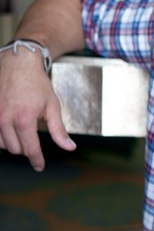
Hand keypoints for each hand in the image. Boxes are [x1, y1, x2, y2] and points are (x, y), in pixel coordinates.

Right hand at [0, 49, 75, 170]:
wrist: (18, 63)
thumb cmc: (36, 83)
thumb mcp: (52, 106)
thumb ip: (59, 130)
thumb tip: (69, 147)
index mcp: (24, 119)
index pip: (30, 149)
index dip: (37, 160)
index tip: (39, 166)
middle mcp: (5, 120)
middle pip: (16, 150)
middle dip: (27, 149)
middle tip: (34, 140)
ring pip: (3, 145)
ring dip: (13, 143)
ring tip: (22, 133)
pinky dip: (2, 137)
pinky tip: (10, 130)